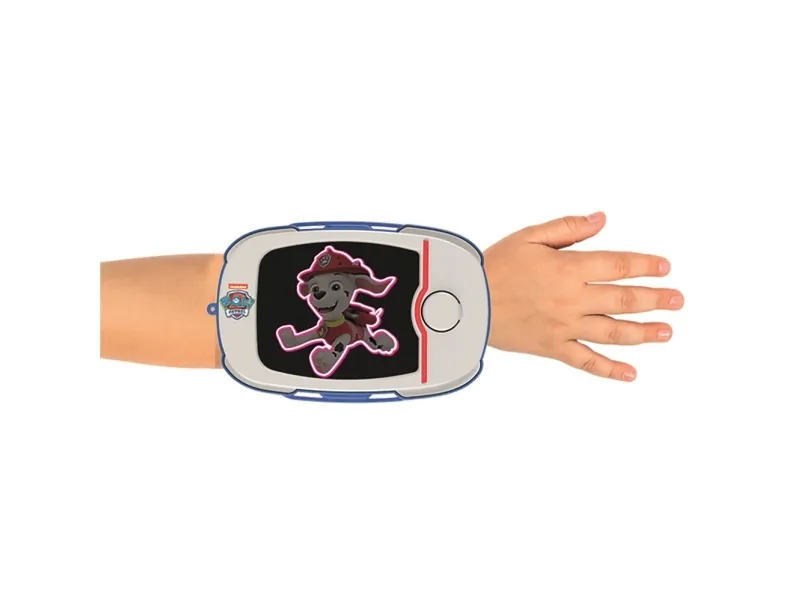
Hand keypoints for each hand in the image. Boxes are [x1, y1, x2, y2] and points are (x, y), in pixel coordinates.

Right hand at [484, 212, 683, 381]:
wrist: (463, 302)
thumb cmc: (493, 266)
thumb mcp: (528, 236)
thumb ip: (568, 228)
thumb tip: (602, 219)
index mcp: (567, 268)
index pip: (618, 265)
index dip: (646, 265)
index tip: (665, 268)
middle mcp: (571, 298)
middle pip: (623, 299)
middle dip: (655, 299)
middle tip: (678, 301)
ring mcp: (564, 326)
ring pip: (613, 332)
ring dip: (643, 332)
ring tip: (667, 331)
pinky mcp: (551, 348)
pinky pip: (586, 361)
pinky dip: (609, 369)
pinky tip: (631, 373)